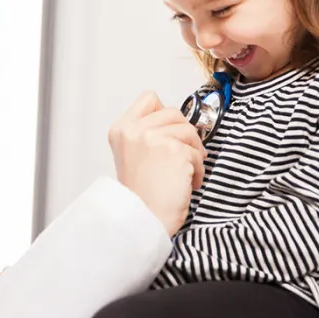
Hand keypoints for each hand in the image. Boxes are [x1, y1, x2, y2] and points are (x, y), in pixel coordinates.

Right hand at [108, 92, 205, 235]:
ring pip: (189, 130)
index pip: (150, 99)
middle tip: (182, 156)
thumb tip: (178, 120)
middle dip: (184, 135)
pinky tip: (188, 183)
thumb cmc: (142, 193)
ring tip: (185, 172)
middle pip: (174, 113)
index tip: (166, 136)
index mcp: (120, 129)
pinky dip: (198, 170)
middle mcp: (133, 130)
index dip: (164, 115)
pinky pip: (197, 152)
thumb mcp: (131, 154)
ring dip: (194, 153)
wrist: (143, 218)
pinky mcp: (173, 150)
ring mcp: (152, 138)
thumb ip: (146, 132)